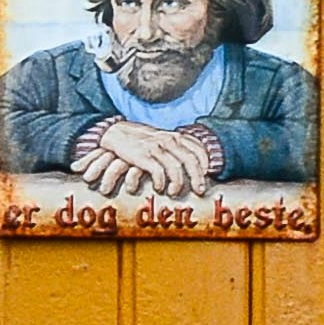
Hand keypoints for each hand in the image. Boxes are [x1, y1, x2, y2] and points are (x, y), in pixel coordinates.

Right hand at [67, 119, 217, 197]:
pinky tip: (159, 188)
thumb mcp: (161, 138)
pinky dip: (160, 183)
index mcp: (175, 136)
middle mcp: (168, 140)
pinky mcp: (143, 156)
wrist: (116, 131)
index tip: (207, 176)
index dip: (205, 164)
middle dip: (197, 178)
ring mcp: (156, 148)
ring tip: (175, 193)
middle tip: (200, 191)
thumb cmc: (141, 140)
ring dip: (178, 184)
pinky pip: (158, 172)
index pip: (198, 150)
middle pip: (191, 161)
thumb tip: (194, 164)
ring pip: (176, 168)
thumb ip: (176, 147)